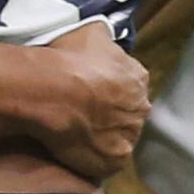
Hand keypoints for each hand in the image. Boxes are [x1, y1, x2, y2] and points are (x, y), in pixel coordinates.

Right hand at [20, 24, 149, 180]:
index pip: (129, 85)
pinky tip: (74, 150)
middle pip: (127, 113)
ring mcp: (129, 136)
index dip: (109, 89)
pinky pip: (105, 161)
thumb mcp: (91, 32)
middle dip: (109, 114)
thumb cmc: (69, 59)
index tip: (91, 91)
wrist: (53, 92)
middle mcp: (140, 107)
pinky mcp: (114, 160)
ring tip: (75, 134)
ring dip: (102, 137)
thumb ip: (105, 39)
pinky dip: (93, 158)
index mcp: (137, 77)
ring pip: (117, 138)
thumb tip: (106, 36)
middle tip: (81, 113)